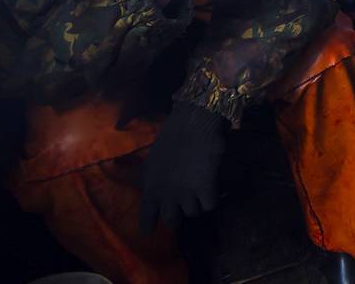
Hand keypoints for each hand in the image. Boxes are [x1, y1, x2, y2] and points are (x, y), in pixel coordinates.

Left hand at [139, 102, 227, 232]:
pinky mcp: (206, 189)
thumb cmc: (170, 138)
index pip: (146, 219)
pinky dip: (211, 197)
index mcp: (150, 189)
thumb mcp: (151, 161)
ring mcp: (187, 194)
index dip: (149, 226)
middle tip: (181, 206)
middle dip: (176, 215)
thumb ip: (147, 181)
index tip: (151, 230)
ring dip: (195, 203)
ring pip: (193, 212)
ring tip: (197, 190)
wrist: (193, 124)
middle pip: (172, 222)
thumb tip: (144, 192)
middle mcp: (167, 196)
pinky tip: (211, 187)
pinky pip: (209, 205)